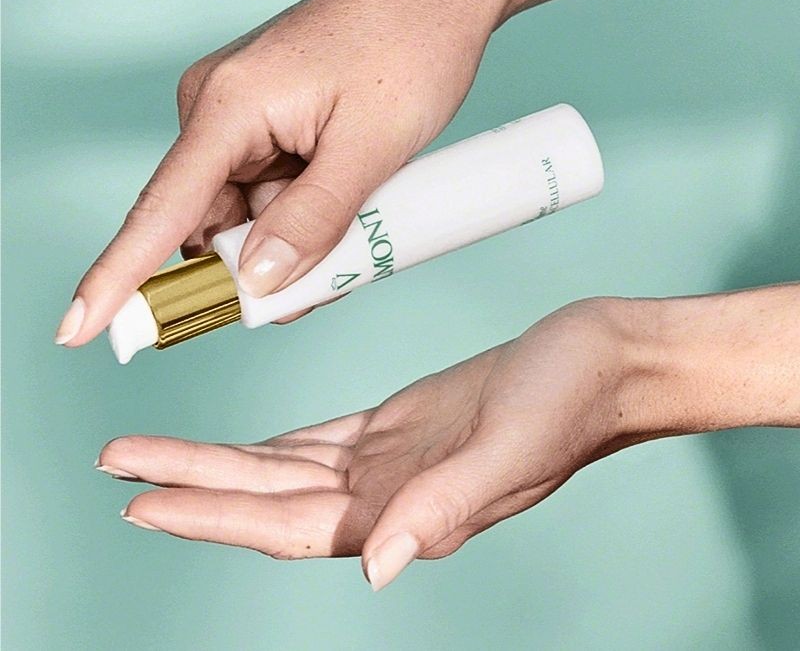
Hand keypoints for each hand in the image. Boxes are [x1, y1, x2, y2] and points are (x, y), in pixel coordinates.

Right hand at [58, 0, 518, 345]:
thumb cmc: (413, 48)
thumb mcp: (370, 149)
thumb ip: (311, 221)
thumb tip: (255, 282)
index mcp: (229, 104)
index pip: (161, 207)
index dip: (119, 277)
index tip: (77, 330)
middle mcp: (219, 105)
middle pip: (212, 220)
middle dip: (262, 259)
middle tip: (333, 269)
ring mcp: (244, 111)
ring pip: (248, 210)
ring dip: (294, 233)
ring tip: (362, 208)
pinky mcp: (271, 116)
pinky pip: (271, 186)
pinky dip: (303, 209)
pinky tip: (349, 196)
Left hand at [96, 300, 645, 589]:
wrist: (602, 360)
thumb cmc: (570, 401)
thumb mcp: (512, 447)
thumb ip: (446, 506)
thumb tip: (379, 570)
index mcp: (408, 513)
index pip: (287, 524)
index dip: (211, 515)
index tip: (142, 500)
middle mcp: (388, 498)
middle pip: (266, 499)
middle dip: (190, 483)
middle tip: (116, 465)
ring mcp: (390, 463)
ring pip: (282, 470)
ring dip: (217, 462)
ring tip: (153, 452)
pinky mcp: (399, 427)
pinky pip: (317, 441)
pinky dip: (270, 444)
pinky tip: (240, 445)